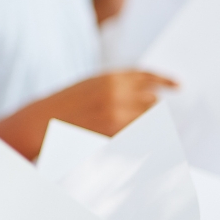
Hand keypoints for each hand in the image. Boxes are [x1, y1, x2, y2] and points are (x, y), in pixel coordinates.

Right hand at [29, 70, 175, 135]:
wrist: (41, 121)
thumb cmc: (65, 104)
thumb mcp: (91, 85)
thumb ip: (117, 86)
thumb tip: (146, 95)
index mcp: (111, 77)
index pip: (147, 76)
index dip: (165, 80)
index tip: (178, 86)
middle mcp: (117, 93)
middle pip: (152, 102)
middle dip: (152, 111)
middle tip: (151, 120)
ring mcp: (116, 114)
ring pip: (147, 122)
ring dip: (147, 128)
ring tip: (140, 134)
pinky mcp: (113, 134)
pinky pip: (136, 138)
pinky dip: (137, 141)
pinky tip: (131, 144)